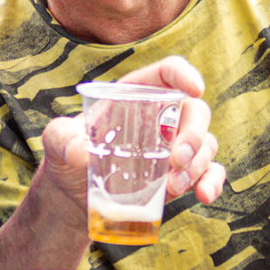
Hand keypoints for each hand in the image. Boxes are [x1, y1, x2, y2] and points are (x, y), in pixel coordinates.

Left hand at [34, 56, 223, 215]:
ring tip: (172, 187)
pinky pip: (210, 173)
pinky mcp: (182, 175)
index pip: (167, 73)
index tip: (194, 89)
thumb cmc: (68, 155)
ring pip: (206, 144)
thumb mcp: (57, 142)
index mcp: (135, 95)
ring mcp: (176, 146)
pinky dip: (212, 182)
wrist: (76, 196)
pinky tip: (204, 195)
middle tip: (175, 160)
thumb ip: (62, 140)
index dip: (184, 74)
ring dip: (197, 164)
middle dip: (193, 134)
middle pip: (195, 112)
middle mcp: (162, 116)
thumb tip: (82, 154)